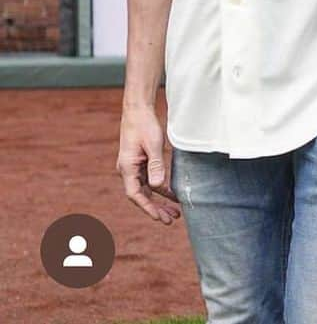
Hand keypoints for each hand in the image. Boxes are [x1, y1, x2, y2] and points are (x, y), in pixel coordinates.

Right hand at [116, 106, 180, 223]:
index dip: (147, 207)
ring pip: (147, 189)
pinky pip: (151, 180)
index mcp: (127, 168)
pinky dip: (161, 188)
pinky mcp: (141, 163)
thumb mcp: (154, 145)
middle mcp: (128, 170)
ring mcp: (134, 167)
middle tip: (171, 220)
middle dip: (156, 208)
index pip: (135, 194)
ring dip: (160, 200)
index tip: (159, 217)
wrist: (138, 110)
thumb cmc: (144, 125)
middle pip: (142, 196)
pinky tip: (172, 195)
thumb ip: (156, 165)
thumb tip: (158, 186)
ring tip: (175, 212)